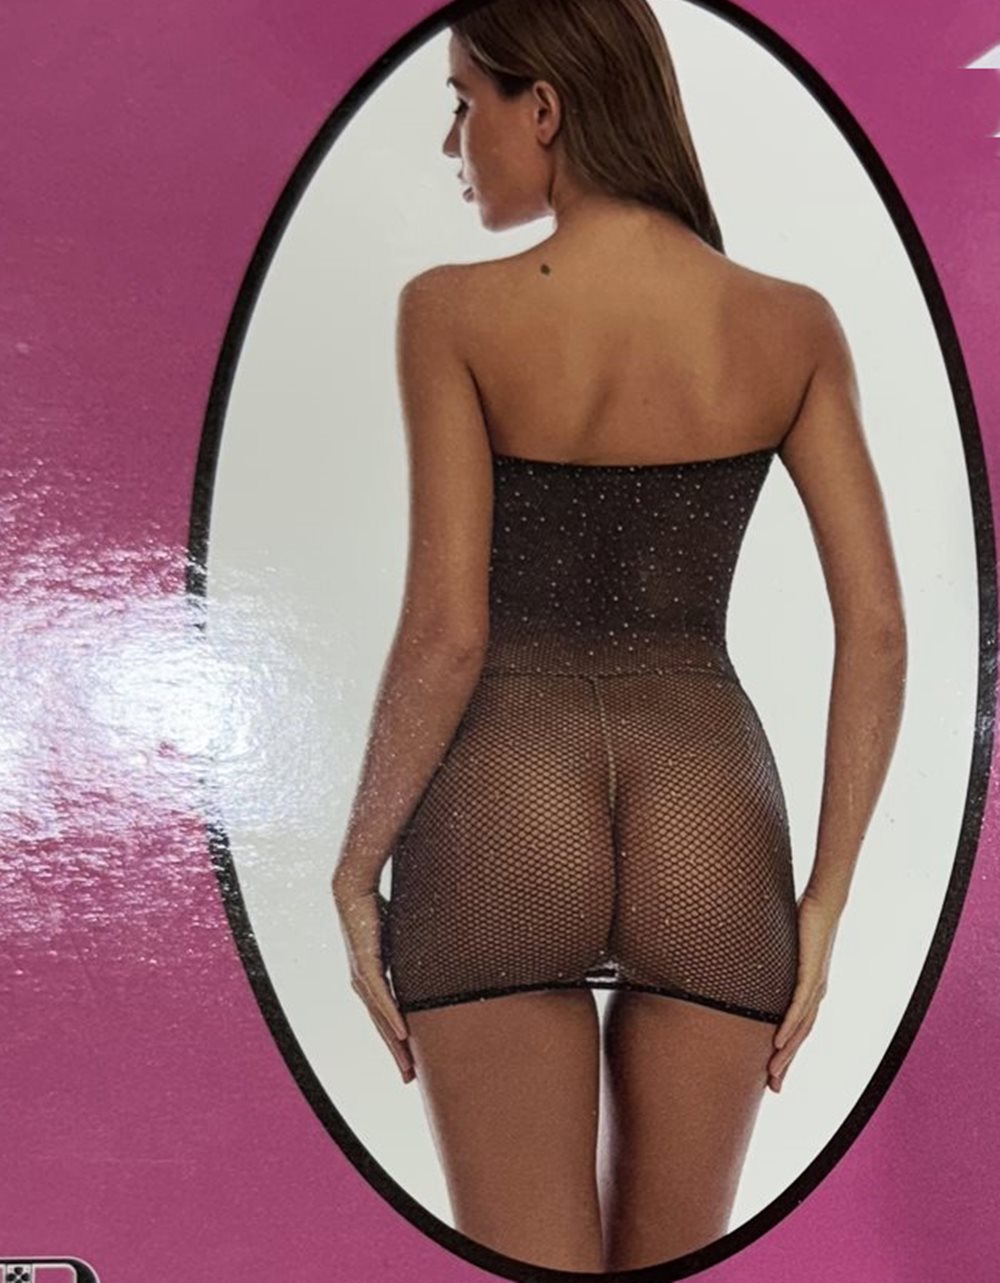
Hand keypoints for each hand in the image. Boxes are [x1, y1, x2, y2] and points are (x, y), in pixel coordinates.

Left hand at [331, 877, 414, 1083]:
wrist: (355, 890)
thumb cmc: (377, 909)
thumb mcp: (399, 939)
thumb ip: (411, 953)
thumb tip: (431, 957)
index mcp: (370, 979)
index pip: (385, 1016)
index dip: (396, 1041)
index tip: (409, 1060)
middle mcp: (363, 984)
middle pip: (382, 1026)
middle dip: (396, 1054)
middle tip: (409, 1077)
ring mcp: (362, 978)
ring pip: (381, 1019)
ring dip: (395, 1045)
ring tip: (407, 1067)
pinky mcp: (365, 967)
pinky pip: (381, 998)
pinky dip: (392, 1018)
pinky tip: (403, 1035)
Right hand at [767, 891, 839, 1092]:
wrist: (825, 902)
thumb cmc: (804, 920)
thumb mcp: (783, 948)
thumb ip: (772, 961)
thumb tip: (752, 963)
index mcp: (810, 989)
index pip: (798, 1027)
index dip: (787, 1051)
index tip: (774, 1071)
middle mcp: (816, 993)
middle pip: (800, 1036)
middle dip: (787, 1063)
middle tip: (774, 1087)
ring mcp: (815, 986)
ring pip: (800, 1028)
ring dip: (787, 1052)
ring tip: (773, 1072)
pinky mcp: (812, 974)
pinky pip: (799, 1007)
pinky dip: (789, 1027)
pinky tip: (779, 1042)